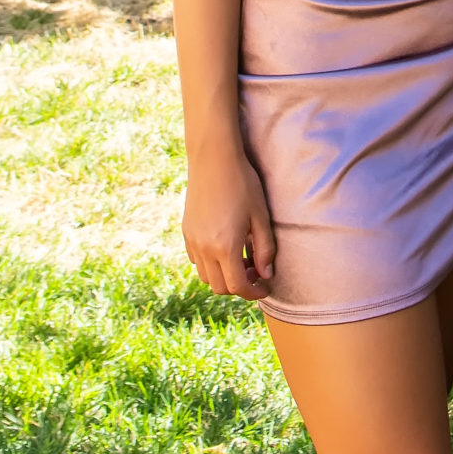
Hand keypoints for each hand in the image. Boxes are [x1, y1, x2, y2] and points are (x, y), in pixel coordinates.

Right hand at [182, 151, 275, 297]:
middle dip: (239, 286)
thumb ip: (264, 249)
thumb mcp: (260, 217)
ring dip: (224, 276)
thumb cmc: (243, 185)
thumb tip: (266, 274)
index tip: (265, 287)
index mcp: (225, 247)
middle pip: (220, 287)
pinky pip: (196, 261)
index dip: (253, 292)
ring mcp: (192, 241)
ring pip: (206, 276)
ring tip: (242, 259)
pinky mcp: (186, 232)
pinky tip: (226, 248)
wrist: (213, 160)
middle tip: (256, 272)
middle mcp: (204, 248)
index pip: (237, 286)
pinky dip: (211, 265)